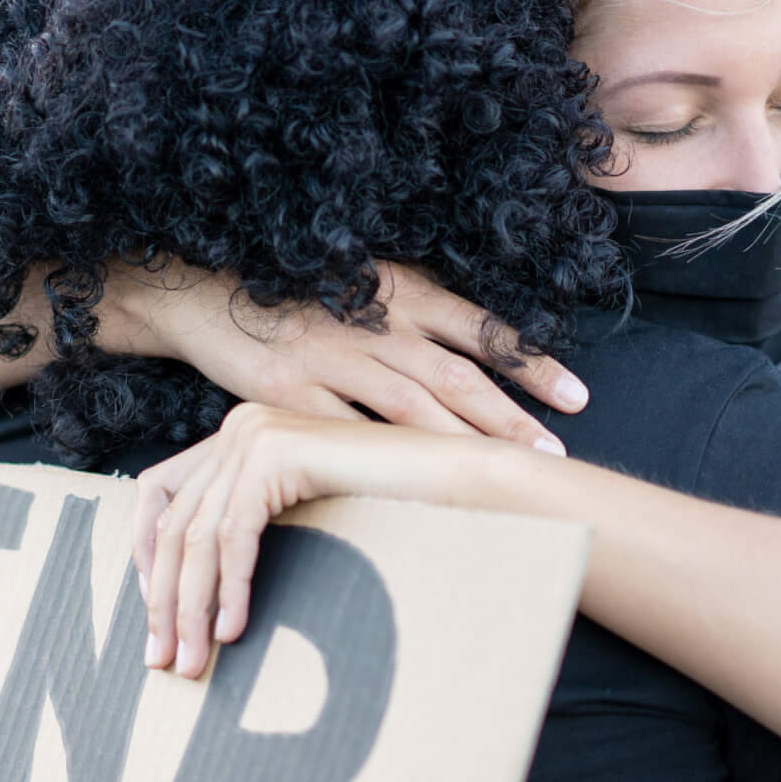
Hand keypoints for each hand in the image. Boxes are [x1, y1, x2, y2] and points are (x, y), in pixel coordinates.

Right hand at [111, 258, 586, 452]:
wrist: (200, 290)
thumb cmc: (292, 298)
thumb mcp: (360, 293)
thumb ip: (411, 328)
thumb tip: (470, 375)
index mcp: (398, 291)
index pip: (479, 329)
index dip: (531, 363)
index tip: (579, 399)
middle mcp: (371, 319)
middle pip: (454, 374)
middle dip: (509, 418)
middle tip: (555, 456)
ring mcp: (328, 354)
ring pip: (409, 405)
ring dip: (460, 444)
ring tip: (503, 479)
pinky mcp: (285, 389)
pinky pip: (342, 434)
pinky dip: (381, 463)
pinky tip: (413, 491)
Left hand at [131, 403, 500, 677]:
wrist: (453, 480)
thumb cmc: (389, 508)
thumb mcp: (302, 515)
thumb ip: (253, 527)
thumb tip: (197, 594)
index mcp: (238, 436)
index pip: (158, 492)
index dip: (143, 553)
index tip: (152, 612)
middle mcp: (238, 427)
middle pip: (173, 524)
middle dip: (163, 600)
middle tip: (164, 659)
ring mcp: (254, 436)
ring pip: (198, 537)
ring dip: (190, 608)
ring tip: (194, 662)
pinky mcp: (275, 456)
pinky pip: (234, 537)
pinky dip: (229, 590)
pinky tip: (232, 631)